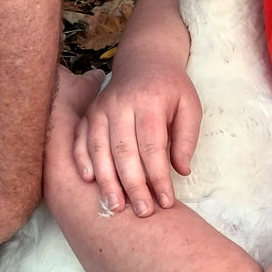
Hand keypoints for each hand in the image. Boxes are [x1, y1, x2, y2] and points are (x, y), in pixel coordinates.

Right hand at [71, 60, 200, 216]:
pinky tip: (88, 182)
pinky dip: (82, 161)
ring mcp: (101, 109)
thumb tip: (180, 171)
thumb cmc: (171, 88)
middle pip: (124, 152)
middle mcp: (121, 105)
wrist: (145, 59)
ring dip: (107, 181)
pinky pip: (81, 139)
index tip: (166, 202)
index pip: (152, 147)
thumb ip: (186, 139)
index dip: (158, 177)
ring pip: (100, 149)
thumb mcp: (190, 107)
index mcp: (149, 102)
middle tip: (142, 212)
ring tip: (115, 207)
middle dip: (133, 186)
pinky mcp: (89, 114)